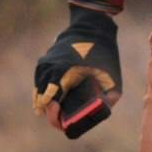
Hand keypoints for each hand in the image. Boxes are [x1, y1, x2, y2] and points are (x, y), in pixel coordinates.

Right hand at [32, 6, 122, 137]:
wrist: (91, 26)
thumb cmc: (103, 52)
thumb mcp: (112, 78)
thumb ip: (109, 99)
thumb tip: (100, 114)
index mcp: (62, 75)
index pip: (51, 104)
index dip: (55, 119)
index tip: (63, 125)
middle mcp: (49, 70)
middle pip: (42, 101)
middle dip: (52, 114)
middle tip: (62, 123)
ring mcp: (44, 65)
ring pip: (39, 92)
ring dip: (47, 104)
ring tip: (59, 114)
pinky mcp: (44, 61)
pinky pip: (41, 82)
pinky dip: (46, 92)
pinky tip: (54, 100)